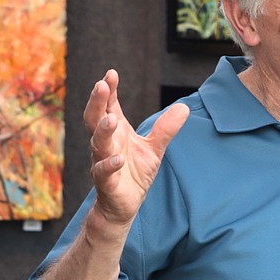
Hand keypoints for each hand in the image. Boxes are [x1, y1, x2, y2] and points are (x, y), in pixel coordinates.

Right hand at [84, 70, 188, 225]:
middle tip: (101, 85)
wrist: (124, 205)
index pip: (109, 107)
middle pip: (96, 119)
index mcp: (116, 133)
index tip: (111, 74)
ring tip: (111, 118)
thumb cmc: (135, 173)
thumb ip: (166, 129)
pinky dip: (110, 165)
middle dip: (97, 102)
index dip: (109, 91)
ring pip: (98, 143)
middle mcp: (106, 144)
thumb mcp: (155, 148)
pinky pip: (104, 172)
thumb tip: (184, 107)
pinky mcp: (106, 183)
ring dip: (103, 131)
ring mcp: (103, 162)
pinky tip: (118, 158)